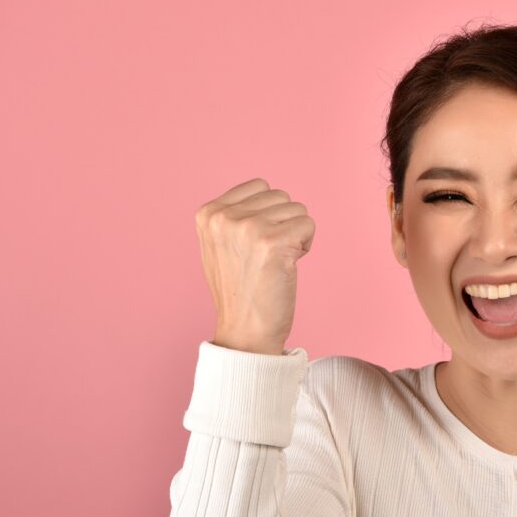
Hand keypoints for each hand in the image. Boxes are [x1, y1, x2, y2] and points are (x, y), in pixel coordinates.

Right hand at [195, 178, 315, 354]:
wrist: (245, 330)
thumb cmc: (239, 289)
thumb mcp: (220, 244)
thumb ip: (234, 215)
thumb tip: (265, 190)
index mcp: (208, 213)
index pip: (260, 186)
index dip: (269, 213)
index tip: (256, 243)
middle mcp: (224, 217)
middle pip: (280, 196)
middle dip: (283, 223)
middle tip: (268, 256)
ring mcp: (247, 228)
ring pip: (297, 209)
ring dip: (295, 235)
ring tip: (276, 261)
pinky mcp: (272, 242)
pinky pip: (308, 225)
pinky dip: (306, 244)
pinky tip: (288, 265)